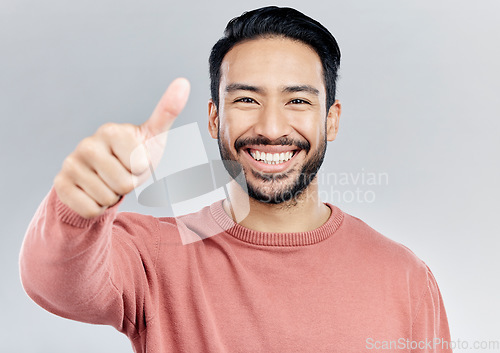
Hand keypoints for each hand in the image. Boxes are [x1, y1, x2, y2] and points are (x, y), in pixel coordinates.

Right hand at [54, 78, 190, 218]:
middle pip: (124, 184)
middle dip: (128, 185)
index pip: (139, 165)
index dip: (142, 170)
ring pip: (107, 198)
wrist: (103, 178)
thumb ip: (168, 112)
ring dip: (113, 196)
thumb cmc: (134, 155)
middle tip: (122, 174)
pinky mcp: (61, 184)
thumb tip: (183, 82)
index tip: (135, 161)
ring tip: (109, 182)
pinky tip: (94, 192)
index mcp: (111, 131)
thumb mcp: (154, 136)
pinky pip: (90, 209)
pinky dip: (98, 207)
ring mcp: (71, 163)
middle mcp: (87, 144)